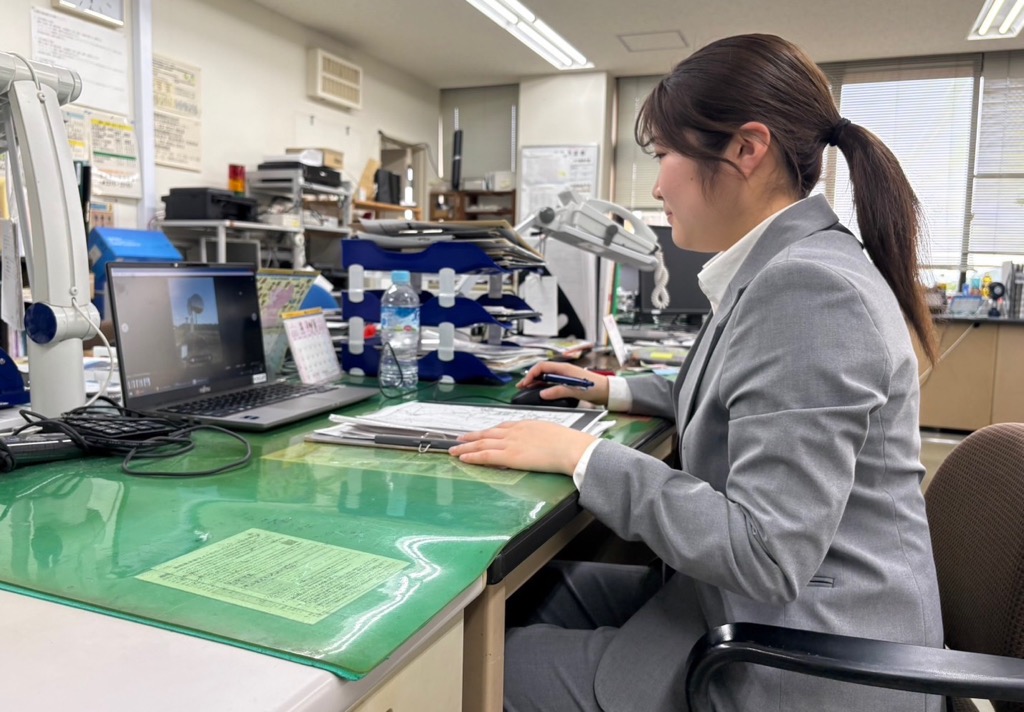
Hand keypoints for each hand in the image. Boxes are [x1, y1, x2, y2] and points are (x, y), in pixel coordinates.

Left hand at [450, 421, 596, 474]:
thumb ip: (540, 436)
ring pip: (482, 444)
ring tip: (454, 449)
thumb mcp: (551, 433)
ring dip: (466, 446)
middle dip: (471, 437)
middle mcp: (515, 431)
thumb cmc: (568, 443)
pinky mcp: (510, 456)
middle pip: (487, 433)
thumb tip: (540, 443)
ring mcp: (511, 443)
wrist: (571, 448)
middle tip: (459, 438)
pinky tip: (463, 457)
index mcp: (526, 425)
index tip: (480, 433)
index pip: (501, 427)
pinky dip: (472, 456)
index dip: (488, 431)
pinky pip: (485, 456)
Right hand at [518, 361, 609, 406]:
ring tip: (526, 389)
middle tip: (521, 386)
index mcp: (564, 368)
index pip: (542, 367)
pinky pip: (551, 382)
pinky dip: (542, 385)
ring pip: (545, 376)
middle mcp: (563, 370)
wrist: (607, 391)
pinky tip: (539, 391)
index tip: (525, 383)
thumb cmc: (595, 387)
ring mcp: (565, 376)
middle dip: (530, 378)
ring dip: (535, 382)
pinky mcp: (567, 382)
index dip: (531, 374)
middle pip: (542, 371)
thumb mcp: (575, 390)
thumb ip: (558, 390)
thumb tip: (543, 393)